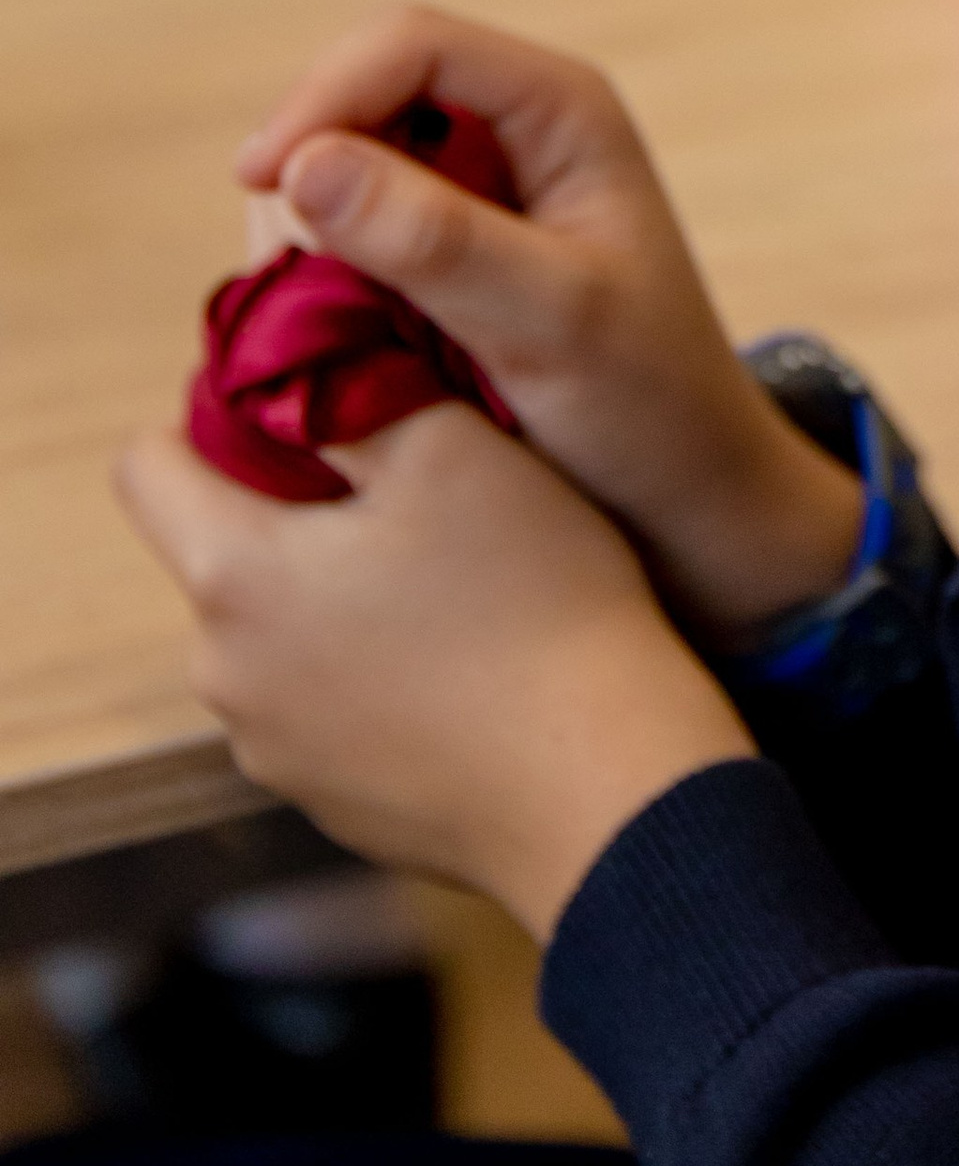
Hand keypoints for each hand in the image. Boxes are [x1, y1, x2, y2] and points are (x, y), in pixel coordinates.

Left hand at [116, 405, 754, 939]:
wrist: (606, 787)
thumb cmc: (532, 603)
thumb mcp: (453, 449)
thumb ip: (354, 387)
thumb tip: (295, 360)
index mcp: (232, 574)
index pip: (145, 466)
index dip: (212, 414)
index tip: (308, 408)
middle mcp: (225, 675)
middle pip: (226, 551)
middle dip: (301, 511)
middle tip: (416, 491)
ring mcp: (276, 753)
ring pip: (282, 633)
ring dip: (341, 597)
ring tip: (458, 585)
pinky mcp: (335, 805)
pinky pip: (332, 709)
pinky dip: (379, 679)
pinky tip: (470, 670)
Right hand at [236, 7, 867, 643]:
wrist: (689, 490)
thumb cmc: (649, 406)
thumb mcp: (549, 325)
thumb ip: (436, 243)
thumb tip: (302, 164)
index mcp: (562, 106)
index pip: (411, 42)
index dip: (323, 96)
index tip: (258, 181)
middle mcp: (519, 122)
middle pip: (366, 86)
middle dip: (308, 155)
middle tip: (272, 260)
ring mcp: (484, 179)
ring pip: (351, 154)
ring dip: (312, 214)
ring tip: (308, 303)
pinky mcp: (453, 238)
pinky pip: (359, 217)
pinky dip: (327, 258)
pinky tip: (331, 325)